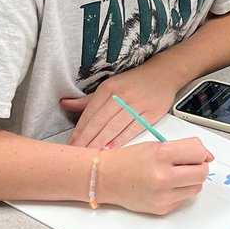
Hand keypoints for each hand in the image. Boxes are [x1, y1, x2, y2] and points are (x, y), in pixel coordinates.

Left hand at [62, 63, 177, 148]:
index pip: (90, 112)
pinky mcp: (151, 112)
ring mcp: (137, 104)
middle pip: (100, 121)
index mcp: (109, 88)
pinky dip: (121, 140)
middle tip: (76, 154)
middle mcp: (122, 95)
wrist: (165, 73)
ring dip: (100, 142)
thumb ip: (88, 100)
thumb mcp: (111, 85)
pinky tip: (111, 149)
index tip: (70, 144)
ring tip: (90, 155)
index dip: (79, 130)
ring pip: (114, 126)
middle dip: (86, 140)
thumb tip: (65, 103)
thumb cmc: (135, 82)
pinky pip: (133, 129)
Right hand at [98, 138, 213, 214]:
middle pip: (202, 173)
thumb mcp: (157, 145)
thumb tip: (207, 156)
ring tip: (175, 175)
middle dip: (199, 167)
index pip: (199, 153)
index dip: (201, 152)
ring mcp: (162, 195)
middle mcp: (163, 176)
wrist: (106, 178)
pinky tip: (166, 186)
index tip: (197, 154)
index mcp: (162, 154)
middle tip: (189, 165)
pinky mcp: (161, 208)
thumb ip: (184, 148)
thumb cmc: (130, 160)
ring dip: (191, 181)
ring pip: (196, 188)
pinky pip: (184, 199)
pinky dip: (180, 192)